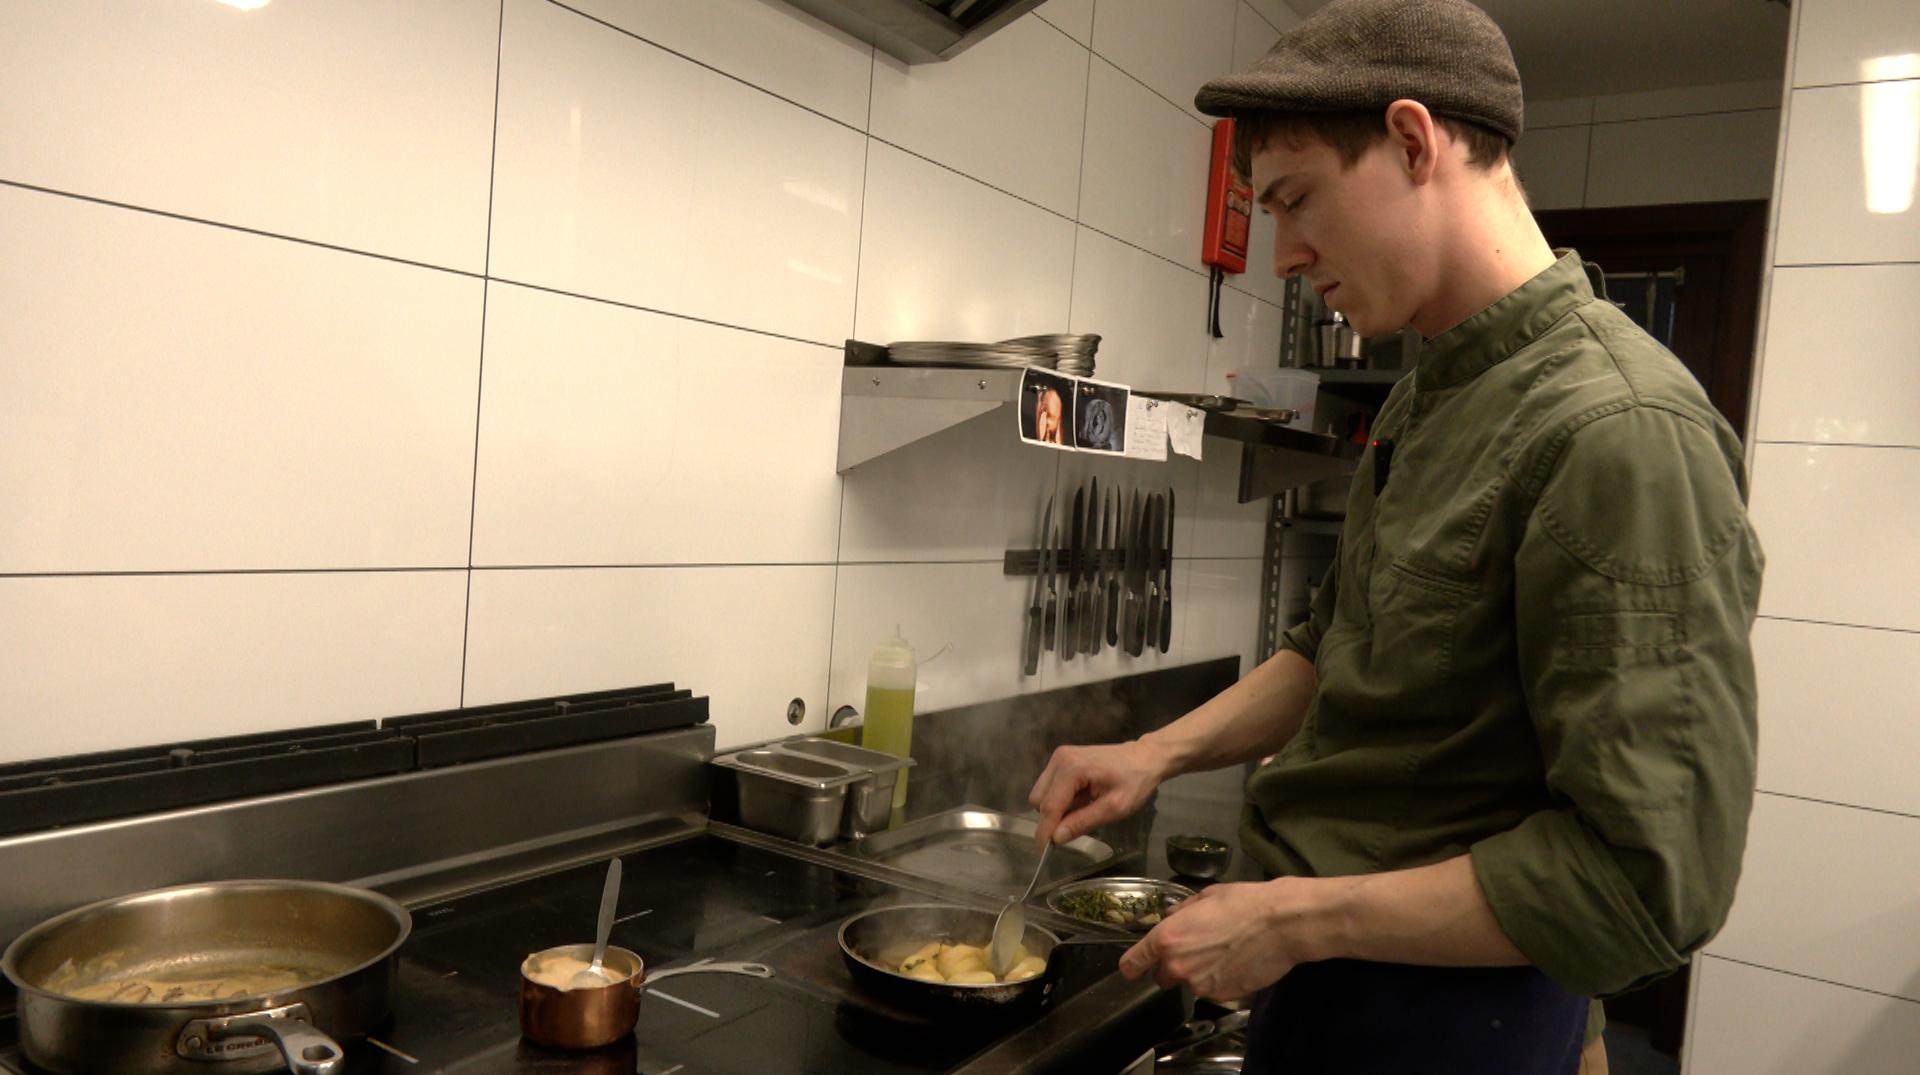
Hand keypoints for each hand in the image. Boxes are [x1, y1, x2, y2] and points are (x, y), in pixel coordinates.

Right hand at [1027, 740, 1165, 846]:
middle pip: (1038, 800)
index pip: (1049, 806)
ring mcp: (1058, 758)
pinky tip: (1080, 800)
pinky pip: (1049, 788)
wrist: (1144, 758)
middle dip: (1051, 818)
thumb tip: (1056, 837)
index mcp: (1071, 768)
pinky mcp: (1061, 760)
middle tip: (1075, 827)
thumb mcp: (1114, 808)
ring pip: (1041, 794)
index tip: (1043, 852)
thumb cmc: (1134, 782)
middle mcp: (1059, 759)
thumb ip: (1083, 822)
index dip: (1045, 831)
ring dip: (1055, 809)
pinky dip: (1059, 800)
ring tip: (1083, 809)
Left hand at [1117, 878, 1331, 1000]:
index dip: (1132, 966)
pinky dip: (1218, 980)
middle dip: (1172, 966)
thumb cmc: (1243, 903)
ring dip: (1198, 973)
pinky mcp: (1221, 997)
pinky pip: (1211, 990)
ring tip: (1223, 953)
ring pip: (1189, 983)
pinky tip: (1236, 963)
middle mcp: (1177, 966)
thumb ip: (1181, 912)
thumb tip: (1170, 917)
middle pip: (1162, 976)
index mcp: (1167, 939)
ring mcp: (1200, 985)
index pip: (1133, 963)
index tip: (1132, 968)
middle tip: (1196, 949)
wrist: (1281, 925)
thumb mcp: (1205, 897)